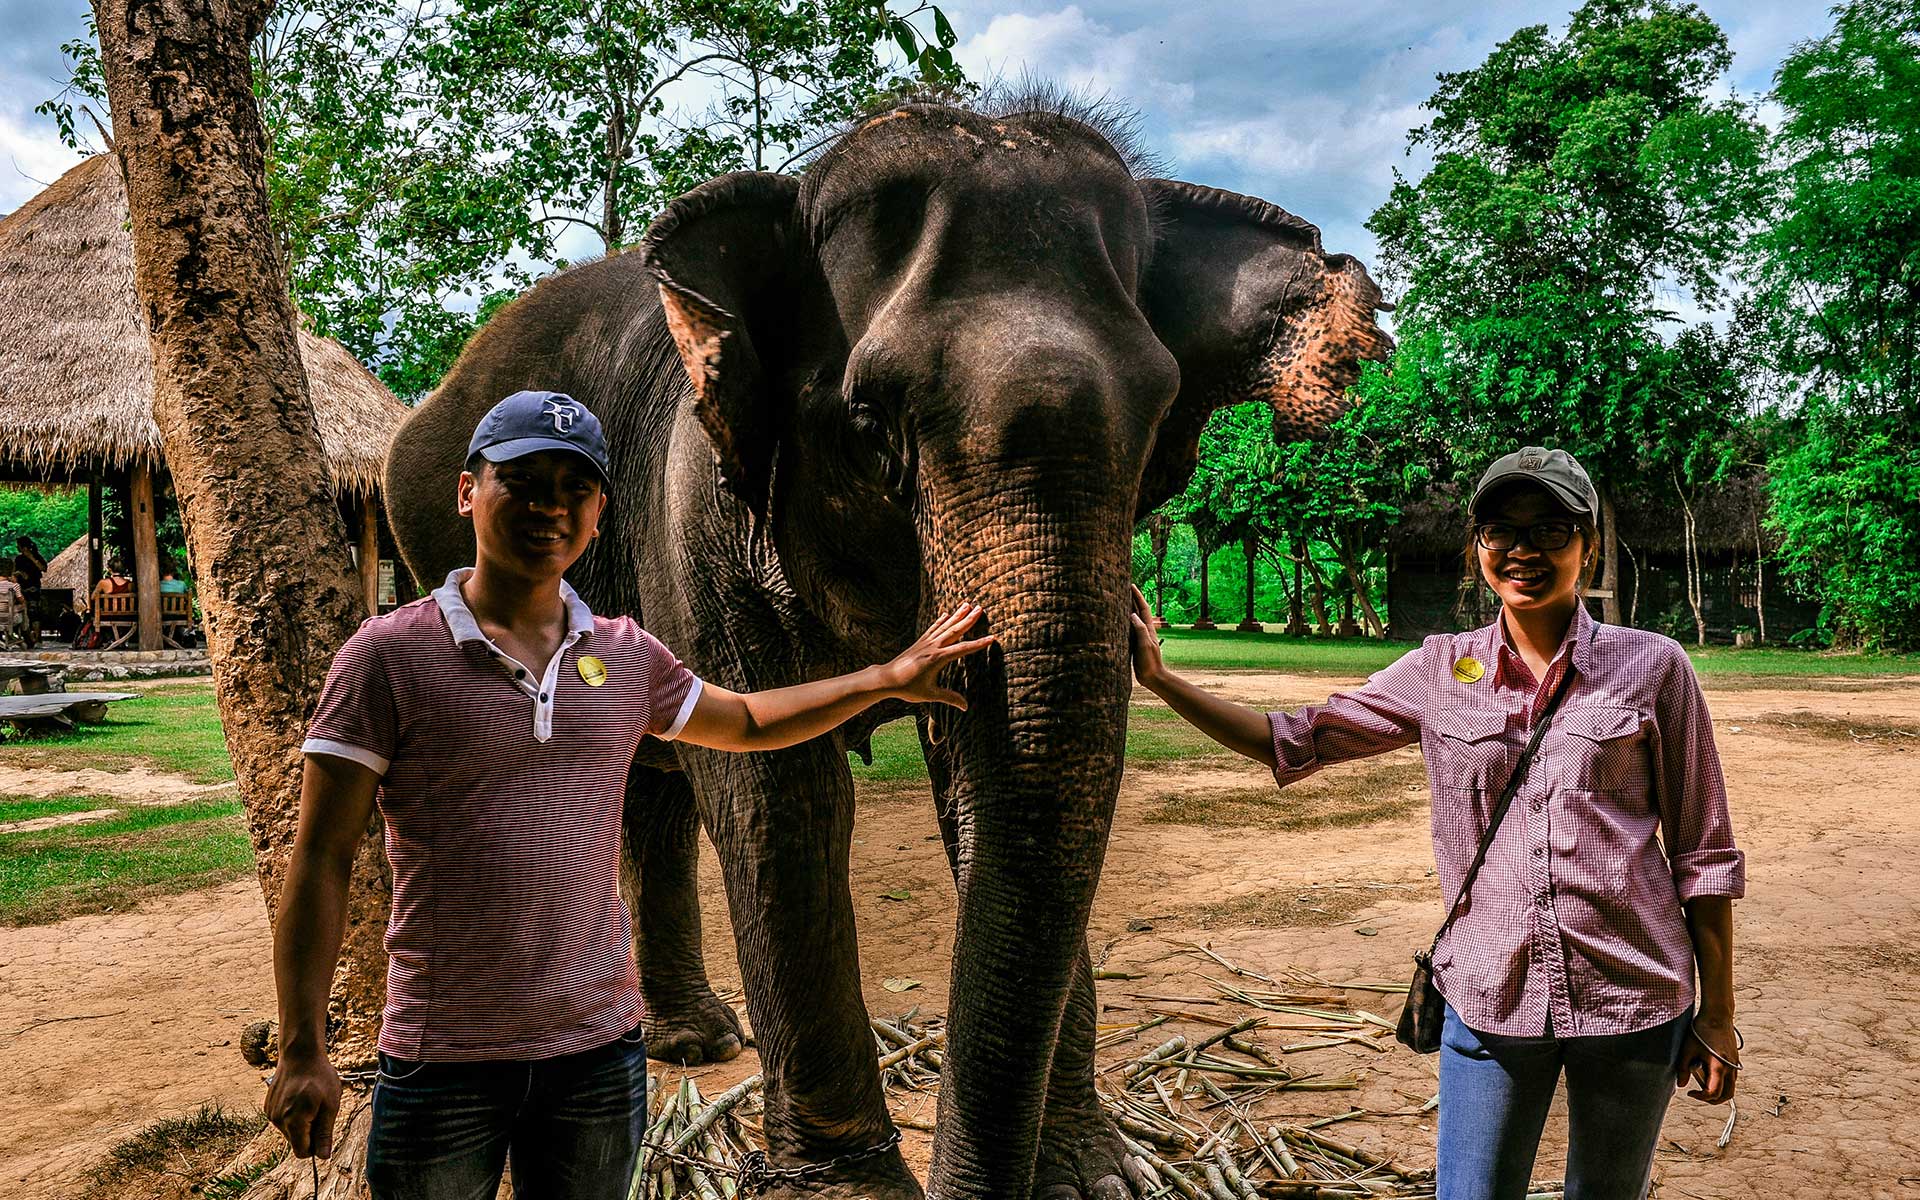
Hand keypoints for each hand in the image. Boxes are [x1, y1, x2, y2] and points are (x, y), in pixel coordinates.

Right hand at [266, 1051, 341, 1158]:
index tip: (323, 1130)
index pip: (301, 1152)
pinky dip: (292, 1114)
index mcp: (293, 1122)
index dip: (315, 1146)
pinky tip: (299, 1097)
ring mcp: (270, 1113)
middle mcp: (277, 1121)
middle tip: (319, 1110)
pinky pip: (282, 1120)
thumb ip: (325, 1133)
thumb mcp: (330, 1105)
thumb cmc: (319, 1077)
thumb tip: (323, 1156)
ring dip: (301, 1122)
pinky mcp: (268, 1107)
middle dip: (309, 1132)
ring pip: (289, 1131)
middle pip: (296, 1142)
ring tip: (309, 1101)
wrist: (300, 1054)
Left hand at [880, 603, 995, 708]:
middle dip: (968, 619)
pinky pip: (932, 629)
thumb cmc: (908, 688)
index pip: (963, 649)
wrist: (886, 679)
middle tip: (980, 608)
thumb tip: (966, 706)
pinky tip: (946, 614)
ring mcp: (925, 643)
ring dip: (956, 615)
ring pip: (944, 626)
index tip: (992, 638)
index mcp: (938, 658)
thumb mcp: (930, 694)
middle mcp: (933, 647)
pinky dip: (940, 621)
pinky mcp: (919, 643)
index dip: (978, 644)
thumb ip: (949, 698)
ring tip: (967, 604)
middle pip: (954, 630)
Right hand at [1127, 584, 1165, 687]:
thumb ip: (1139, 629)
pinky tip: (1116, 621)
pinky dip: (1122, 622)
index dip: (1137, 595)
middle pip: (1137, 611)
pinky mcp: (1134, 644)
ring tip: (1118, 600)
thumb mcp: (1145, 644)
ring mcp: (1139, 637)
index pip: (1142, 608)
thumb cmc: (1150, 662)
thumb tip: (1131, 614)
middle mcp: (1144, 630)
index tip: (1131, 585)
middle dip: (1132, 598)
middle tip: (1123, 588)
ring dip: (1126, 608)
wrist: (1152, 677)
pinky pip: (1127, 629)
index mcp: (1148, 628)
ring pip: (1132, 619)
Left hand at [1677, 1015, 1739, 1104]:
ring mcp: (1735, 1065)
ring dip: (1719, 1092)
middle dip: (1713, 1100)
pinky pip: (1731, 1079)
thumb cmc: (1702, 1030)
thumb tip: (1681, 1084)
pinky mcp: (1735, 1061)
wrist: (1717, 1016)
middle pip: (1727, 1095)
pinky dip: (1722, 1083)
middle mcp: (1730, 1068)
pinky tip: (1709, 1075)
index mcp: (1718, 1067)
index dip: (1700, 1097)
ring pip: (1731, 1088)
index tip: (1690, 1092)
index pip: (1713, 1093)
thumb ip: (1683, 1068)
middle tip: (1699, 1095)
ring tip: (1703, 1086)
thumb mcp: (1688, 1049)